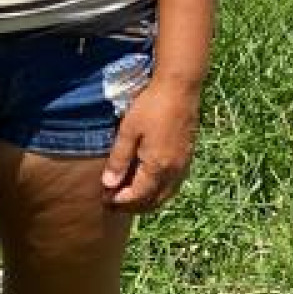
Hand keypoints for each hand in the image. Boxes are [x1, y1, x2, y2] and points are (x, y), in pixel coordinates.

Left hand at [101, 77, 197, 214]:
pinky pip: (173, 185)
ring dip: (147, 200)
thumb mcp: (128, 130)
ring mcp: (183, 166)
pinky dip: (159, 191)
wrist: (180, 88)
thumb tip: (109, 184)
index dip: (120, 201)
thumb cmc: (151, 105)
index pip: (137, 196)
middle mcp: (173, 172)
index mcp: (157, 167)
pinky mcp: (187, 157)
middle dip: (133, 205)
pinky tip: (149, 183)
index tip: (104, 199)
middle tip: (114, 201)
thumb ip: (119, 159)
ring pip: (166, 195)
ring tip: (129, 195)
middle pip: (153, 201)